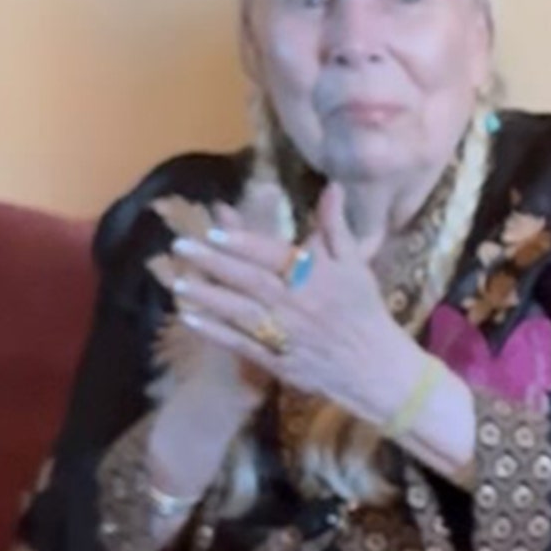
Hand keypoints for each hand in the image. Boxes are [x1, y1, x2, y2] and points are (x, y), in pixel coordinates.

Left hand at [169, 184, 421, 426]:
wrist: (373, 364)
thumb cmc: (363, 308)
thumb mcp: (355, 263)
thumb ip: (336, 226)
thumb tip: (332, 186)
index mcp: (316, 277)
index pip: (275, 256)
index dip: (244, 243)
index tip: (215, 231)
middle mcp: (297, 303)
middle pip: (250, 280)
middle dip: (213, 262)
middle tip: (181, 246)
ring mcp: (283, 333)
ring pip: (240, 311)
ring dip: (208, 296)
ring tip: (178, 282)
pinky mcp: (274, 359)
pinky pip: (240, 343)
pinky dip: (215, 332)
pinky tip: (191, 319)